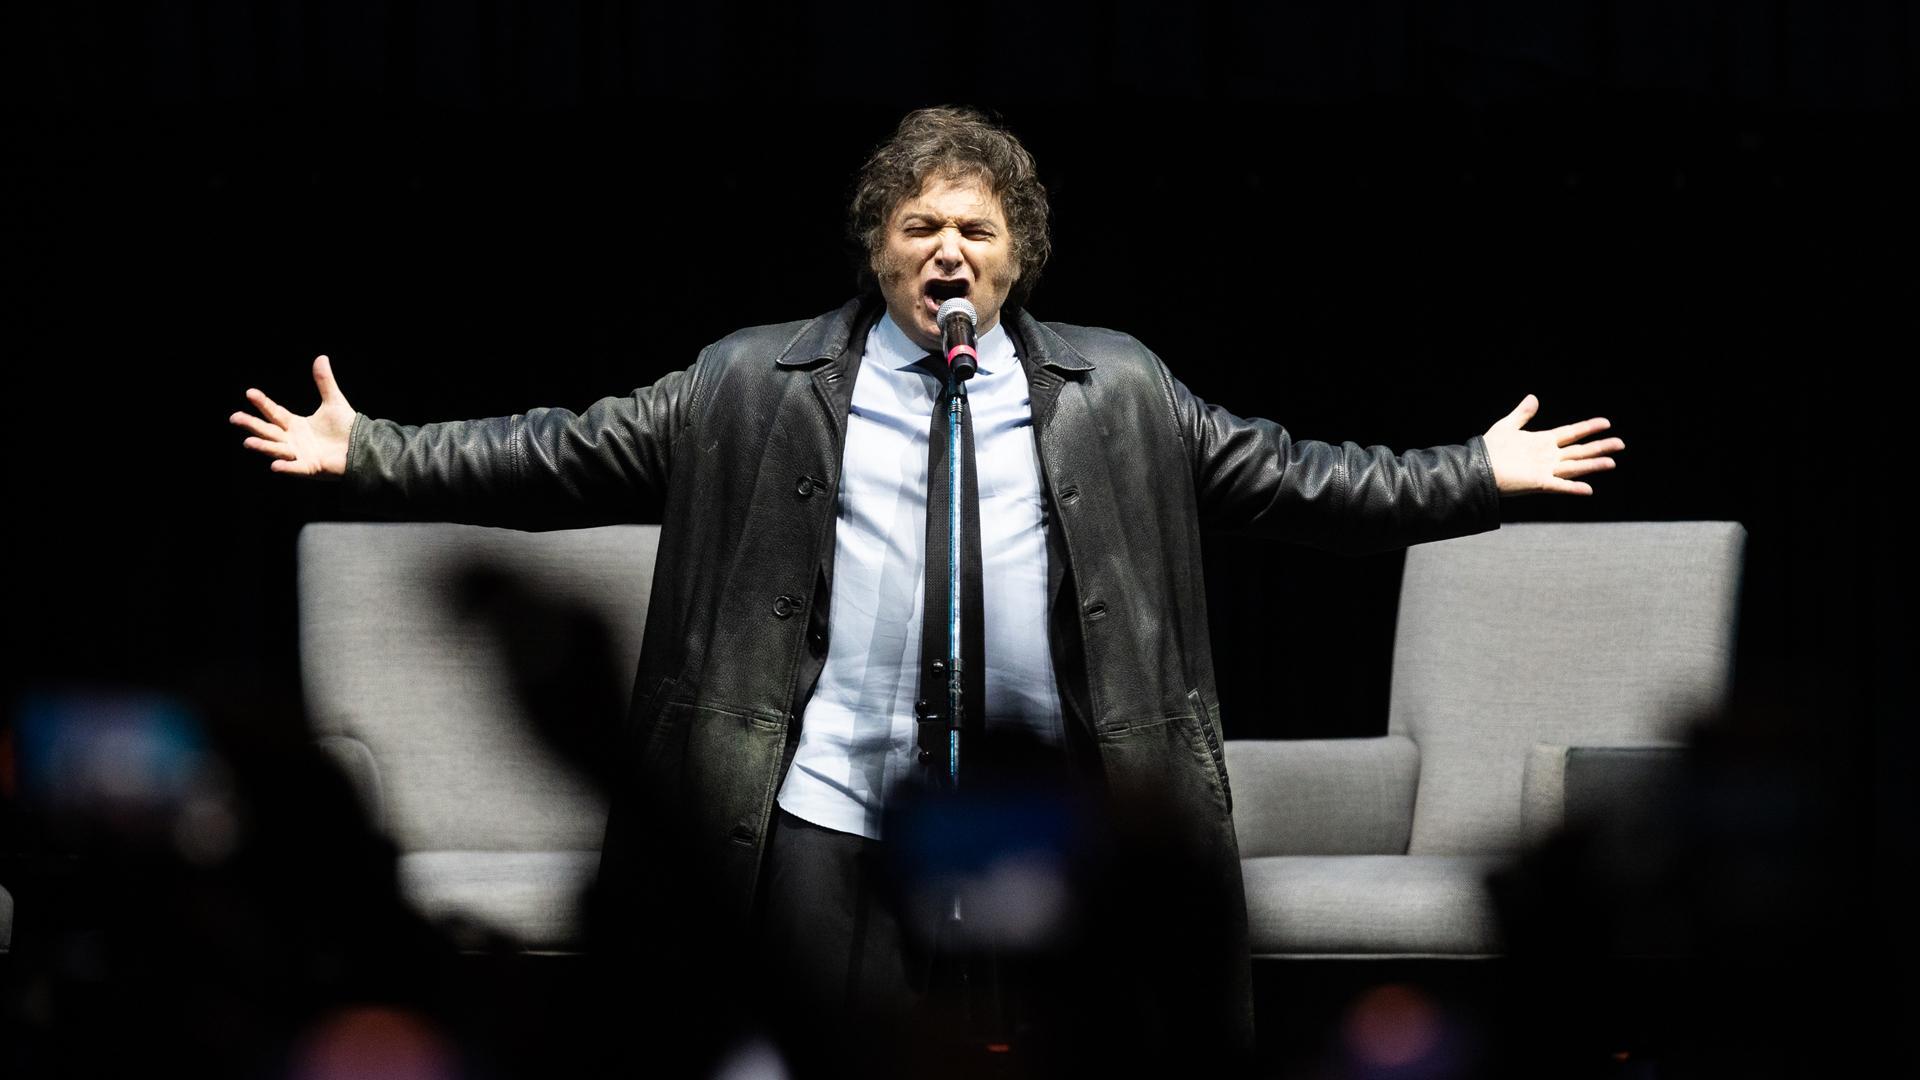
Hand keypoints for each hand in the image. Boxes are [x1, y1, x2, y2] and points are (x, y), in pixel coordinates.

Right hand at [230, 355, 355, 477]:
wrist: (362, 447)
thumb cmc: (346, 428)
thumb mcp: (333, 402)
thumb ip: (324, 382)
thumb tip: (321, 357)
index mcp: (295, 425)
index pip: (274, 413)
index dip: (262, 403)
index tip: (249, 392)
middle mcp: (292, 440)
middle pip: (268, 431)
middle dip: (252, 425)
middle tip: (234, 417)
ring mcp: (299, 455)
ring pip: (277, 450)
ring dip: (263, 447)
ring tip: (248, 442)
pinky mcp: (310, 468)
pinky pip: (296, 468)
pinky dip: (286, 467)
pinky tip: (275, 466)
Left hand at [1481, 394, 1623, 495]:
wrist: (1477, 468)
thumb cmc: (1490, 449)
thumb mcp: (1507, 426)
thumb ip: (1522, 414)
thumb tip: (1533, 397)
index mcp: (1543, 442)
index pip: (1571, 433)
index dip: (1588, 427)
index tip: (1606, 422)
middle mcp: (1548, 457)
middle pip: (1579, 450)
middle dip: (1600, 447)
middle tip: (1620, 443)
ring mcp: (1545, 470)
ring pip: (1575, 466)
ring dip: (1593, 464)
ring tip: (1612, 461)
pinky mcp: (1538, 483)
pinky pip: (1559, 486)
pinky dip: (1573, 488)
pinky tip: (1589, 489)